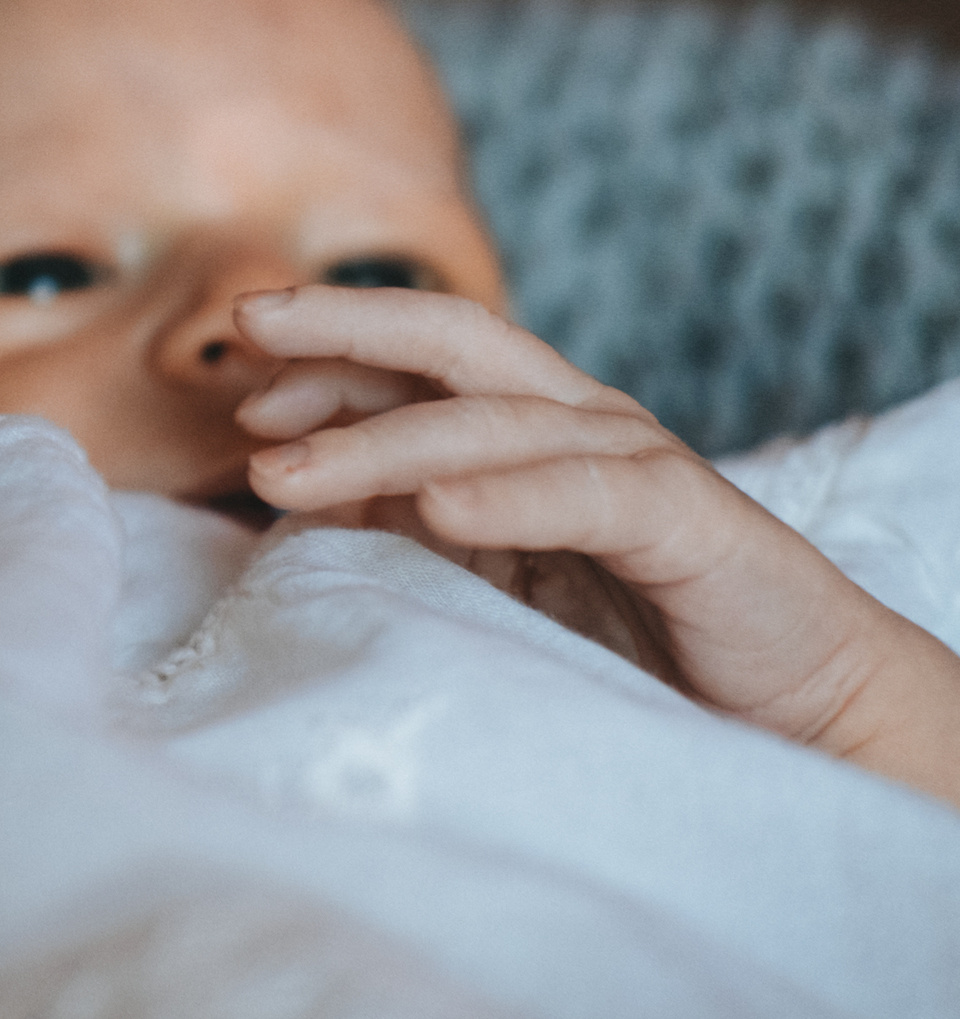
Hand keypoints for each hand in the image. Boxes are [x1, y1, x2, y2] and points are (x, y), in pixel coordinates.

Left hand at [233, 286, 959, 804]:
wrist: (796, 704)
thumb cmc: (629, 636)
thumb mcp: (488, 570)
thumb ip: (401, 517)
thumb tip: (281, 482)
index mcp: (526, 424)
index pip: (413, 357)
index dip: (323, 353)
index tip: (235, 381)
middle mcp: (576, 421)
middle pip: (449, 342)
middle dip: (342, 326)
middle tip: (244, 332)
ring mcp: (634, 462)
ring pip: (492, 420)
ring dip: (380, 442)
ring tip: (286, 472)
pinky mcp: (688, 523)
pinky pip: (586, 493)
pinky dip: (508, 495)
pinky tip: (437, 510)